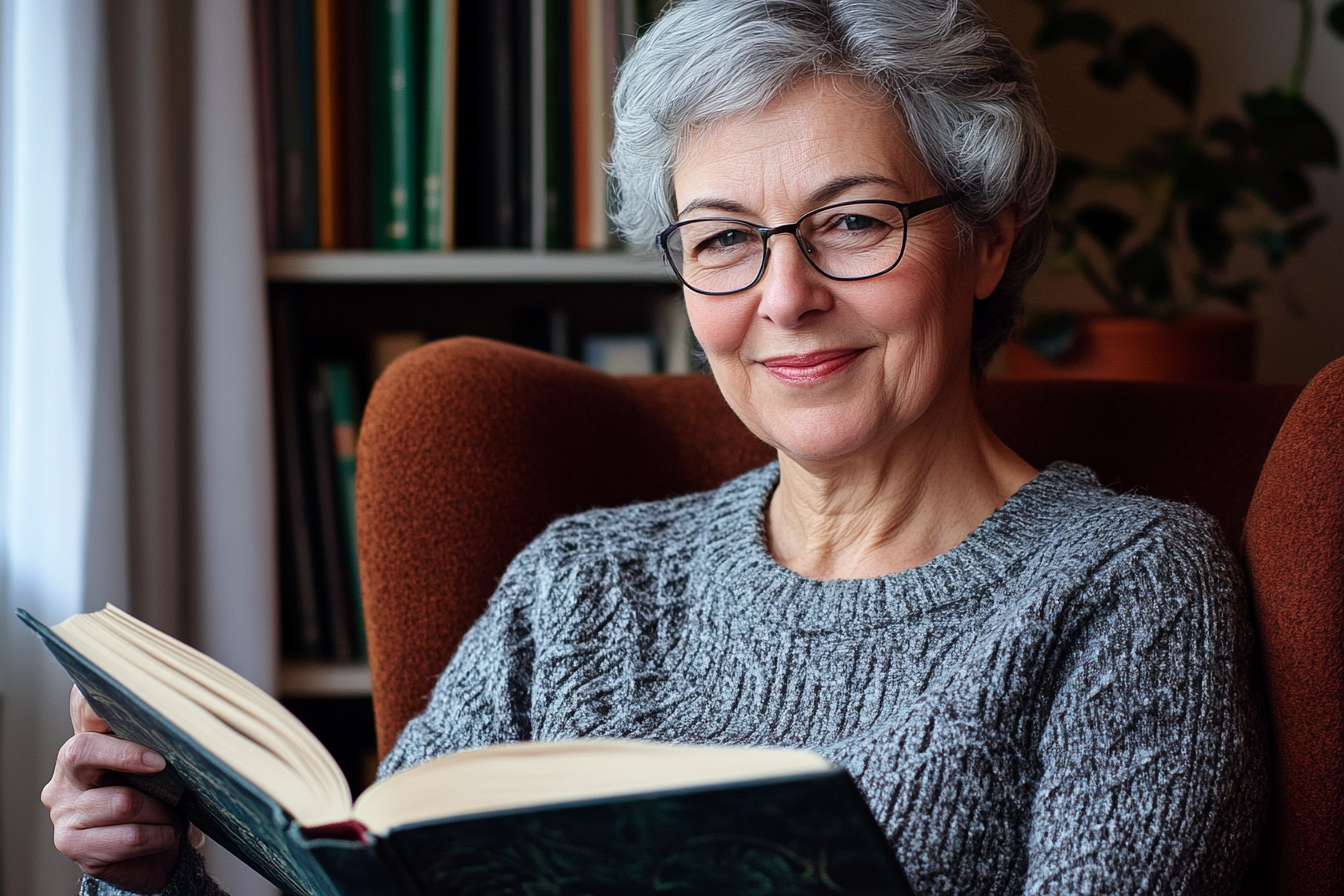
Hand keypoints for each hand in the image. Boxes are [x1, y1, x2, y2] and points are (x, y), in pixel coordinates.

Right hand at [42, 685, 195, 892]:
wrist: (151, 856)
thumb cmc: (157, 802)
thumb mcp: (158, 767)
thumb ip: (157, 741)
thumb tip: (186, 711)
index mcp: (84, 748)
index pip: (80, 709)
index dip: (95, 703)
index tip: (135, 707)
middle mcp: (64, 777)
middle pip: (84, 749)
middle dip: (130, 755)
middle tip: (163, 765)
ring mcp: (63, 812)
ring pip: (124, 801)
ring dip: (160, 812)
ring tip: (170, 817)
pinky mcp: (73, 845)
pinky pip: (130, 836)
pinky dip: (159, 836)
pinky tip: (163, 836)